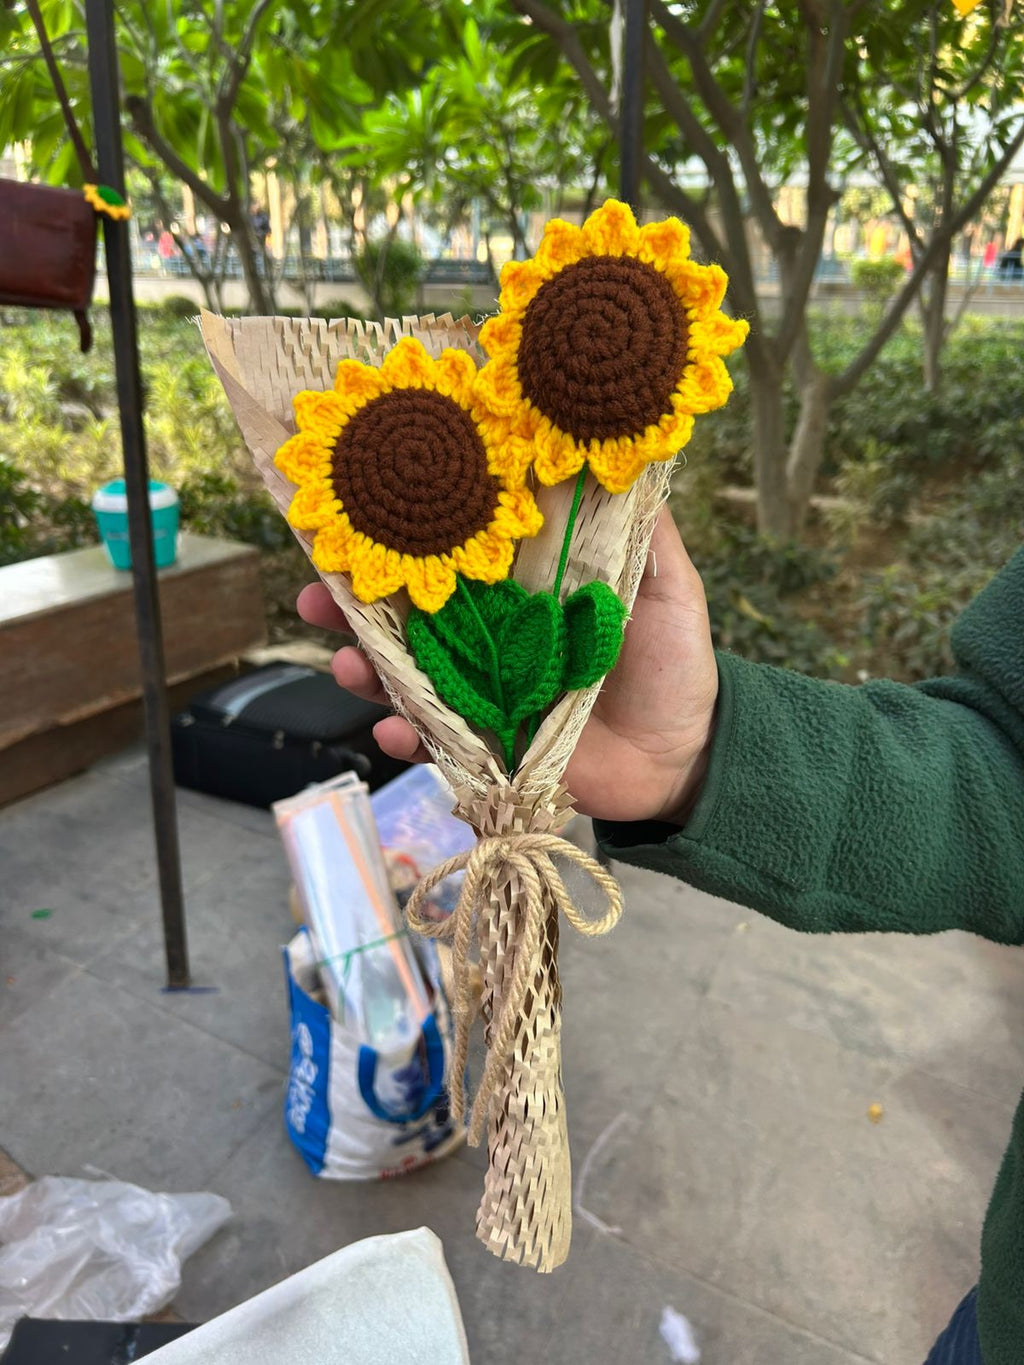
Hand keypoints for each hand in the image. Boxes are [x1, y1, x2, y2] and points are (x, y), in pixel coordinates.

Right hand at [296, 509, 717, 825]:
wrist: (687, 752)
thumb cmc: (674, 662)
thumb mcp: (668, 586)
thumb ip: (646, 534)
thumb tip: (626, 455)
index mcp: (520, 593)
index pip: (450, 561)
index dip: (404, 544)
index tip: (357, 522)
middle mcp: (490, 641)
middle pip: (407, 618)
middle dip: (352, 609)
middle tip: (316, 596)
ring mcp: (483, 696)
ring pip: (407, 679)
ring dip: (366, 673)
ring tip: (347, 666)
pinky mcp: (489, 749)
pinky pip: (435, 745)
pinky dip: (409, 741)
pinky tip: (395, 734)